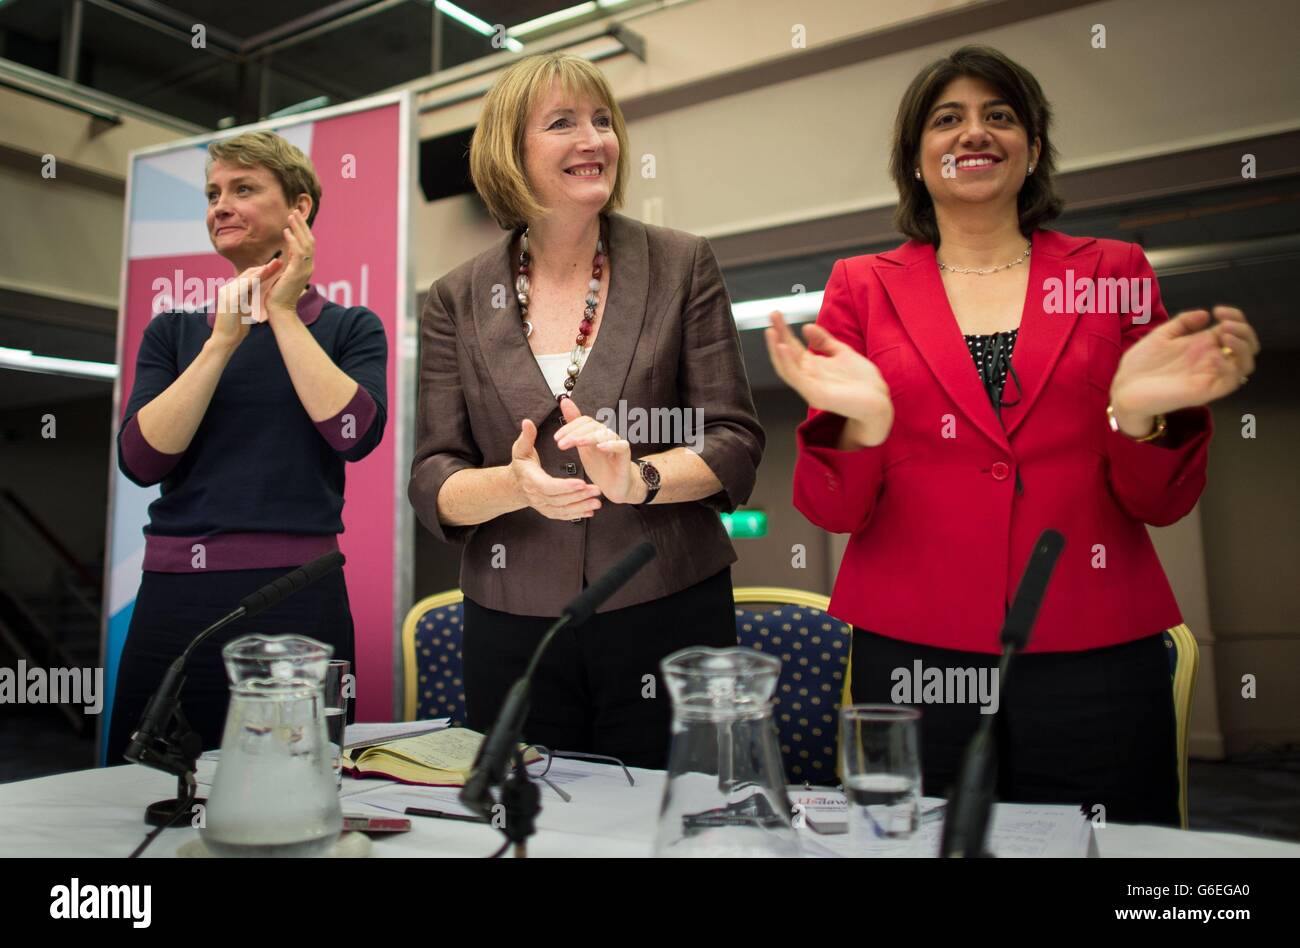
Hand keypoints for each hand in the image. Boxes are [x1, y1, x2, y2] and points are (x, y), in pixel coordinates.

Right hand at [210, 258, 282, 351]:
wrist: (225, 340)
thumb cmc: (236, 327)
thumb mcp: (246, 308)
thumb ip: (251, 298)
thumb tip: (261, 290)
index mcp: (232, 290)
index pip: (249, 277)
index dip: (263, 271)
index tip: (277, 267)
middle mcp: (228, 288)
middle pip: (248, 274)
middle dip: (264, 267)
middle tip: (279, 261)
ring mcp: (227, 292)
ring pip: (246, 278)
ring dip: (261, 270)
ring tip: (274, 265)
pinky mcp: (229, 298)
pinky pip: (243, 286)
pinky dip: (254, 280)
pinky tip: (264, 274)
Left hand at [264, 210, 314, 317]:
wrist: (280, 311)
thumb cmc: (278, 297)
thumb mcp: (282, 276)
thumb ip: (285, 265)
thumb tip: (282, 256)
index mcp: (305, 268)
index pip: (307, 245)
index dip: (302, 230)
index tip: (294, 219)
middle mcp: (308, 267)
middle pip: (309, 240)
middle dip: (302, 225)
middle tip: (295, 211)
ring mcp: (305, 269)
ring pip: (306, 243)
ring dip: (298, 228)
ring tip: (291, 216)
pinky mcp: (297, 272)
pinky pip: (298, 252)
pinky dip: (293, 240)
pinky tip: (286, 231)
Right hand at [509, 418, 602, 519]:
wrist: (514, 485)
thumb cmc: (521, 465)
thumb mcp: (520, 449)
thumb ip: (526, 436)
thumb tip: (527, 422)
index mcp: (531, 480)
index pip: (548, 486)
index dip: (565, 486)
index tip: (582, 482)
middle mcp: (536, 496)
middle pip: (559, 499)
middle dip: (579, 496)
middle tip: (597, 490)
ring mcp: (542, 506)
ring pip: (563, 509)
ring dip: (581, 507)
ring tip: (597, 502)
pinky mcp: (548, 511)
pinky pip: (563, 515)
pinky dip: (577, 514)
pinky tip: (590, 512)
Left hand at [554, 397, 643, 503]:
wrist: (614, 486)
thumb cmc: (600, 466)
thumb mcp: (582, 446)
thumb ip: (574, 426)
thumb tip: (565, 401)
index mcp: (595, 433)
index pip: (583, 422)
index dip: (569, 427)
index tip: (556, 438)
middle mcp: (606, 435)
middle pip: (593, 426)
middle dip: (575, 433)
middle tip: (561, 444)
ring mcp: (616, 444)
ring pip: (604, 434)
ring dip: (588, 437)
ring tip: (577, 443)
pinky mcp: (625, 455)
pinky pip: (621, 445)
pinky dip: (611, 444)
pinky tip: (600, 447)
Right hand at [764, 310, 893, 446]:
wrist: (879, 400)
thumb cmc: (864, 382)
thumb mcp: (842, 352)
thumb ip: (824, 341)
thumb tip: (806, 327)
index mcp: (813, 367)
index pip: (792, 346)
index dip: (784, 330)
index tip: (777, 314)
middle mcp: (807, 377)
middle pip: (785, 355)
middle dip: (777, 336)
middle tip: (772, 316)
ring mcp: (809, 387)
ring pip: (785, 367)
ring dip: (776, 349)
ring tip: (772, 332)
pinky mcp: (815, 395)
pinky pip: (796, 378)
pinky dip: (788, 363)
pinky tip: (784, 348)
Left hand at [1109, 307, 1259, 431]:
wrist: (1124, 388)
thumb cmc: (1141, 363)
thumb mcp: (1161, 335)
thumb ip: (1183, 322)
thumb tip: (1206, 314)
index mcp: (1202, 344)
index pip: (1234, 330)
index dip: (1235, 317)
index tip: (1219, 310)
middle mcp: (1211, 359)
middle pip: (1247, 346)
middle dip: (1244, 330)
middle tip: (1225, 324)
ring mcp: (1210, 375)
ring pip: (1246, 364)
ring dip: (1242, 347)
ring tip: (1224, 334)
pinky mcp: (1205, 391)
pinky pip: (1231, 381)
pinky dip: (1230, 367)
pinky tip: (1214, 355)